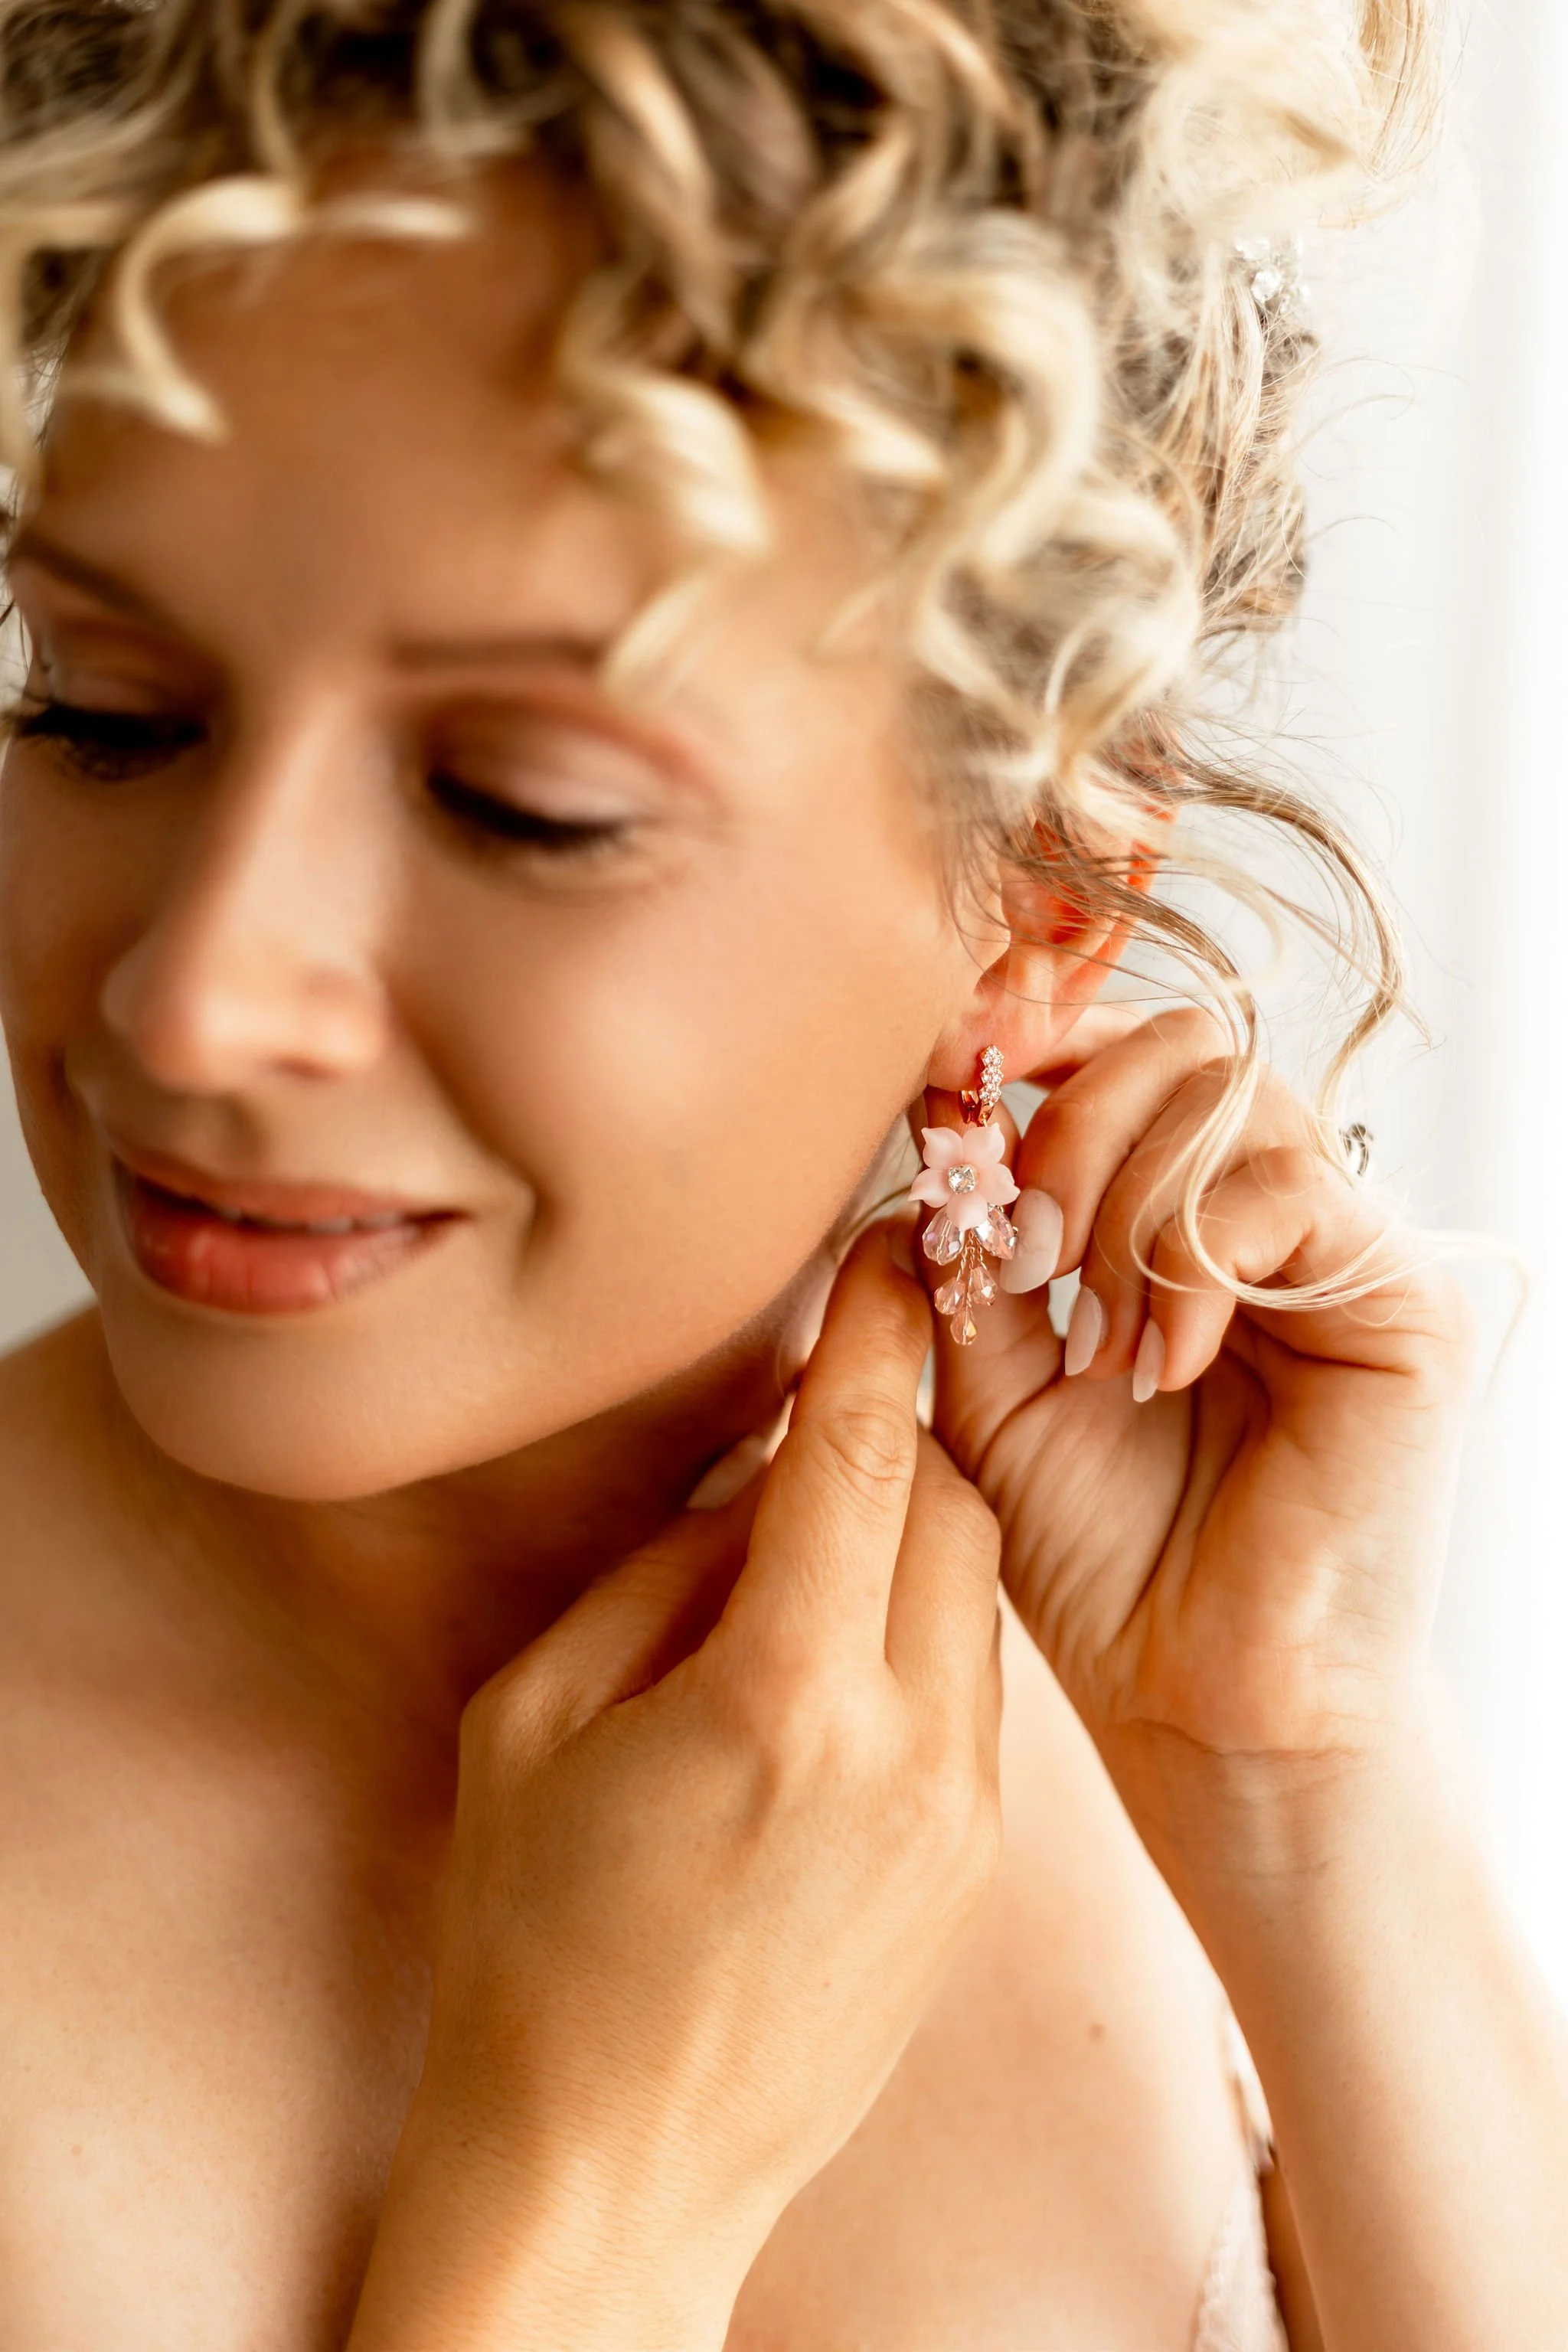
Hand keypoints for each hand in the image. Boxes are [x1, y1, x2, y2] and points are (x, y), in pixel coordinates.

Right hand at [349, 1228, 1002, 2351]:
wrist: (613, 2172)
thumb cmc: (534, 1944)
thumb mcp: (539, 1720)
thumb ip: (666, 1574)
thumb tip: (759, 1488)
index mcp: (785, 1701)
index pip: (862, 1450)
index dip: (874, 1328)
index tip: (886, 1240)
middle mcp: (910, 1752)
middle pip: (948, 1504)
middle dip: (892, 1431)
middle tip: (822, 1400)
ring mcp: (963, 1821)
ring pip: (972, 1593)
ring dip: (906, 1534)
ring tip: (801, 1552)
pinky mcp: (978, 1872)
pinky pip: (969, 1689)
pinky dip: (914, 1631)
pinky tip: (825, 1661)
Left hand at [922, 1009, 1472, 1845]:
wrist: (1197, 1698)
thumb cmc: (1098, 1555)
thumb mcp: (988, 1384)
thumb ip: (973, 1255)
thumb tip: (947, 1119)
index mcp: (1176, 1219)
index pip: (1125, 1057)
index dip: (1038, 1043)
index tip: (952, 1081)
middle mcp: (1269, 1216)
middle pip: (1182, 1047)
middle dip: (1073, 1123)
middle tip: (1027, 1253)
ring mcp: (1341, 1250)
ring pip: (1231, 1100)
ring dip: (1126, 1208)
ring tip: (1095, 1345)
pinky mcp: (1398, 1301)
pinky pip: (1288, 1191)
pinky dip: (1194, 1262)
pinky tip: (1160, 1364)